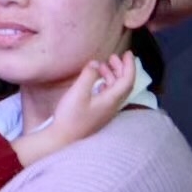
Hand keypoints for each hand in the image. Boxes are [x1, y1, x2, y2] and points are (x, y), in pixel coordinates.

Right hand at [11, 53, 134, 166]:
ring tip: (102, 66)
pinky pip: (109, 95)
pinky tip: (97, 82)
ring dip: (112, 76)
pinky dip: (106, 84)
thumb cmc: (70, 116)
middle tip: (113, 57)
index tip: (128, 53)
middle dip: (121, 69)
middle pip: (124, 85)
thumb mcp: (78, 92)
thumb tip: (95, 63)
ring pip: (116, 90)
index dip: (129, 65)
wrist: (62, 138)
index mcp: (111, 100)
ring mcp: (106, 111)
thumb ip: (88, 75)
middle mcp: (112, 106)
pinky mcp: (98, 114)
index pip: (127, 80)